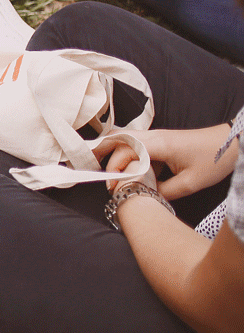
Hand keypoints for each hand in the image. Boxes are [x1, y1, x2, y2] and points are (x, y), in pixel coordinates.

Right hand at [102, 125, 235, 199]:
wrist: (232, 143)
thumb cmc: (214, 159)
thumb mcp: (190, 183)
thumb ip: (164, 192)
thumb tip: (146, 196)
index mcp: (157, 144)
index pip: (124, 153)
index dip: (115, 171)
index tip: (113, 188)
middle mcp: (153, 136)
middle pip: (117, 140)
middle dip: (104, 157)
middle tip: (101, 176)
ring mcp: (156, 137)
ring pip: (124, 139)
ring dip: (112, 152)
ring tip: (104, 168)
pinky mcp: (162, 140)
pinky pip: (136, 143)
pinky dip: (126, 154)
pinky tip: (127, 168)